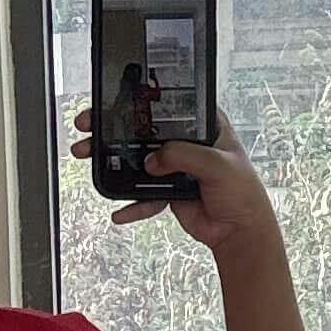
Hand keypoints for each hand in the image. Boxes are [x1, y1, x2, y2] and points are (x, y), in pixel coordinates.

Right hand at [69, 105, 284, 262]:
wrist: (239, 231)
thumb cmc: (242, 192)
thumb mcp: (218, 164)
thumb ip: (184, 156)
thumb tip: (152, 160)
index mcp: (204, 125)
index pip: (168, 105)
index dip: (141, 100)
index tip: (114, 98)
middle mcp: (186, 141)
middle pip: (144, 129)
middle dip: (113, 127)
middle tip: (89, 124)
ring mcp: (174, 165)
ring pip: (137, 159)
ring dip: (112, 159)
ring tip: (88, 155)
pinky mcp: (166, 189)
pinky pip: (142, 194)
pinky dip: (130, 203)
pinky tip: (119, 211)